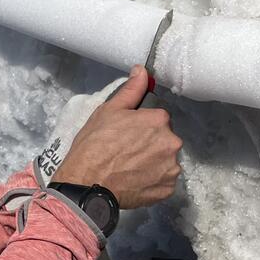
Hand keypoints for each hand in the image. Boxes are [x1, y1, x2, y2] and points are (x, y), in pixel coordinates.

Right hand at [51, 66, 181, 208]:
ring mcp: (172, 168)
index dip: (141, 127)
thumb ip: (131, 90)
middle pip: (164, 140)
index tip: (126, 135)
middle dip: (150, 145)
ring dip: (153, 163)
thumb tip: (142, 70)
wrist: (87, 184)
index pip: (158, 119)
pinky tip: (135, 181)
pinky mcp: (168, 190)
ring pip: (165, 161)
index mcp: (159, 120)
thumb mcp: (108, 111)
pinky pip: (164, 182)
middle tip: (126, 153)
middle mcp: (172, 142)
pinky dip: (152, 182)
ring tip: (129, 170)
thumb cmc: (94, 145)